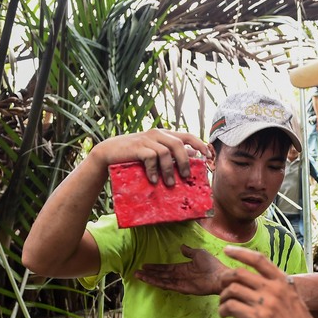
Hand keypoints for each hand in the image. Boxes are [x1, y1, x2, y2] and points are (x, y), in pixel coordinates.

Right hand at [94, 129, 210, 186]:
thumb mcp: (155, 153)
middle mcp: (157, 134)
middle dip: (185, 162)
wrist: (109, 153)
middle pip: (178, 144)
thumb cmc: (135, 156)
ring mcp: (147, 139)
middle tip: (186, 177)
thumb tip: (193, 159)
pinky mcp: (137, 147)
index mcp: (165, 134)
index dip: (200, 145)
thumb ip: (171, 154)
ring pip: (166, 152)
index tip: (208, 156)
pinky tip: (154, 180)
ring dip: (169, 170)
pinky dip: (154, 170)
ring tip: (169, 184)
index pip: (188, 135)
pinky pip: (151, 158)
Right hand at [135, 245, 226, 295]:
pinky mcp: (182, 288)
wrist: (220, 275)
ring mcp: (181, 283)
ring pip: (162, 280)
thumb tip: (181, 247)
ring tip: (138, 275)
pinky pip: (167, 285)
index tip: (145, 265)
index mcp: (184, 268)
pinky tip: (149, 280)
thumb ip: (189, 251)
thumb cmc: (212, 265)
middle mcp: (180, 276)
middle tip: (137, 272)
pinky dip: (158, 283)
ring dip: (150, 278)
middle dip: (149, 273)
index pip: (166, 268)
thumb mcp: (199, 253)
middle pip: (161, 275)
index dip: (156, 267)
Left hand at [218, 246, 317, 317]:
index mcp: (283, 281)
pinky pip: (231, 307)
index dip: (240, 252)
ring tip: (224, 305)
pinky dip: (223, 309)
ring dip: (223, 297)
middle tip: (222, 287)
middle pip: (239, 273)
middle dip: (225, 279)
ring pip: (232, 290)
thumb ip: (278, 288)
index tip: (227, 250)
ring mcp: (265, 304)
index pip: (259, 259)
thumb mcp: (293, 298)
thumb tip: (258, 281)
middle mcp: (274, 289)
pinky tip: (224, 314)